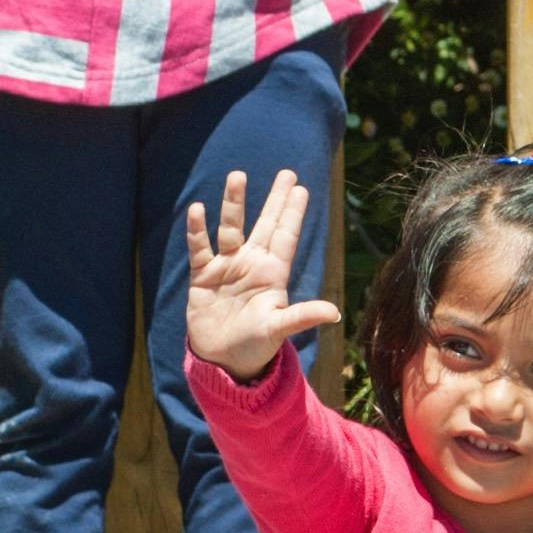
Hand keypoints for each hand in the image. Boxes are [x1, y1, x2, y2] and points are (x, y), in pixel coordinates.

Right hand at [182, 169, 340, 382]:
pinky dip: (197, 230)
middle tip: (287, 173)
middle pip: (265, 224)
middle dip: (275, 200)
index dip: (293, 213)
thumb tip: (335, 313)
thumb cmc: (256, 344)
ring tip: (238, 176)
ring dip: (234, 204)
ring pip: (231, 228)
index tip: (301, 188)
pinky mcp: (204, 275)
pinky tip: (197, 209)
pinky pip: (200, 248)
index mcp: (273, 273)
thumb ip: (302, 316)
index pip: (285, 236)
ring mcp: (227, 267)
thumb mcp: (279, 328)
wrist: (223, 359)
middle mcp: (252, 263)